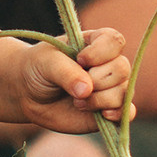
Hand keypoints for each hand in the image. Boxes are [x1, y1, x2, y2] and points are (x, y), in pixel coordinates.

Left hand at [12, 24, 131, 134]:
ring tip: (77, 102)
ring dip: (100, 100)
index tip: (80, 60)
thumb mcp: (46, 63)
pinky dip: (119, 114)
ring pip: (123, 93)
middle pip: (122, 69)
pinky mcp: (108, 109)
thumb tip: (87, 90)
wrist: (29, 94)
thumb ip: (66, 72)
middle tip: (75, 88)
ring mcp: (110, 88)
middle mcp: (107, 64)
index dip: (101, 52)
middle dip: (98, 80)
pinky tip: (103, 115)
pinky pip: (127, 113)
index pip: (115, 41)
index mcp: (95, 43)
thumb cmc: (38, 69)